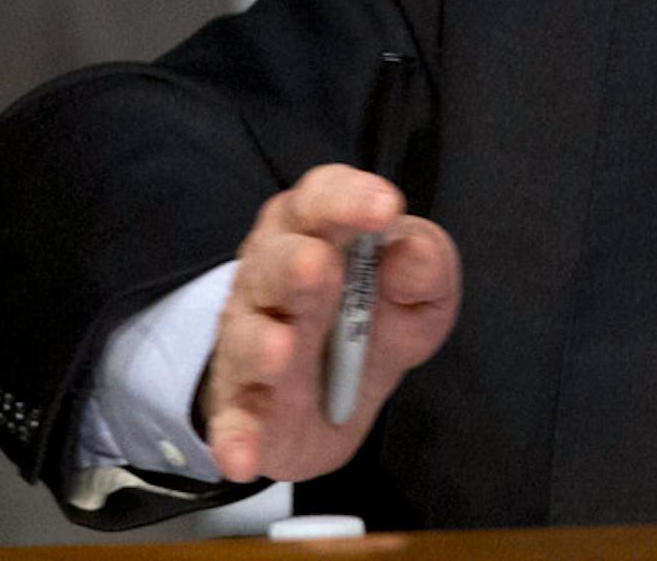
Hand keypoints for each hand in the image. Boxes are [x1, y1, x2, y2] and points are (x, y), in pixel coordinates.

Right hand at [200, 164, 460, 483]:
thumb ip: (426, 270)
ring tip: (282, 348)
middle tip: (317, 265)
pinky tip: (241, 457)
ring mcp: (248, 341)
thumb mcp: (419, 296)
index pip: (320, 198)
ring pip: (246, 335)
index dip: (347, 198)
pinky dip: (234, 437)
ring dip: (261, 342)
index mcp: (317, 233)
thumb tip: (415, 249)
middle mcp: (271, 277)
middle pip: (273, 260)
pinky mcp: (240, 406)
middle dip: (293, 263)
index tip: (384, 207)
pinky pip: (231, 421)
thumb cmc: (372, 321)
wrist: (332, 400)